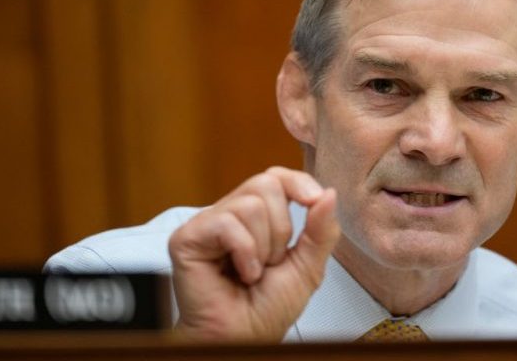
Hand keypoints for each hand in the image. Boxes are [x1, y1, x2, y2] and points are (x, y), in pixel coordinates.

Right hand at [168, 166, 339, 341]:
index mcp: (256, 217)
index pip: (276, 177)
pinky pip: (227, 223)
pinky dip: (244, 253)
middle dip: (281, 230)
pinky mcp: (187, 238)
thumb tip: (328, 192)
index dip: (297, 183)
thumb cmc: (268, 310)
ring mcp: (207, 225)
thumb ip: (322, 230)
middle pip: (265, 184)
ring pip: (250, 205)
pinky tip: (240, 274)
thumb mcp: (309, 266)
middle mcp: (230, 215)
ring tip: (252, 272)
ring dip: (263, 247)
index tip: (313, 201)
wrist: (246, 339)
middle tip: (271, 262)